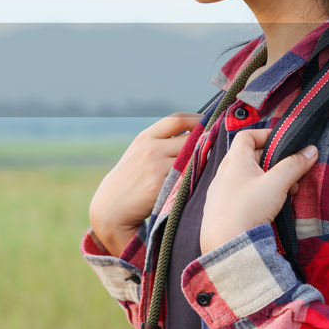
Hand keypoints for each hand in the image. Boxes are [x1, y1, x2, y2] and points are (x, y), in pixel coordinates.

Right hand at [89, 112, 201, 253]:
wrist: (111, 208)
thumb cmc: (131, 181)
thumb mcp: (139, 154)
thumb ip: (161, 142)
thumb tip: (196, 134)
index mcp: (145, 138)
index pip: (177, 119)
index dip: (198, 120)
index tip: (210, 125)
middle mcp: (150, 148)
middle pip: (190, 138)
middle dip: (205, 142)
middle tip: (217, 148)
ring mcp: (155, 166)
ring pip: (192, 158)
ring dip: (203, 161)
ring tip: (210, 166)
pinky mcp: (160, 185)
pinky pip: (187, 177)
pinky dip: (195, 177)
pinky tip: (199, 182)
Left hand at [199, 128, 317, 254]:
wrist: (226, 245)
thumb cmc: (248, 210)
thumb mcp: (276, 184)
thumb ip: (294, 165)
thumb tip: (311, 150)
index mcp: (234, 160)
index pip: (247, 135)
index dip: (265, 135)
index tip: (284, 143)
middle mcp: (223, 172)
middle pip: (250, 156)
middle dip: (274, 162)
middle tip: (291, 175)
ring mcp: (220, 191)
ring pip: (248, 177)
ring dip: (268, 181)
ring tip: (285, 194)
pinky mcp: (221, 208)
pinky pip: (242, 193)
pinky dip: (258, 194)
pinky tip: (270, 208)